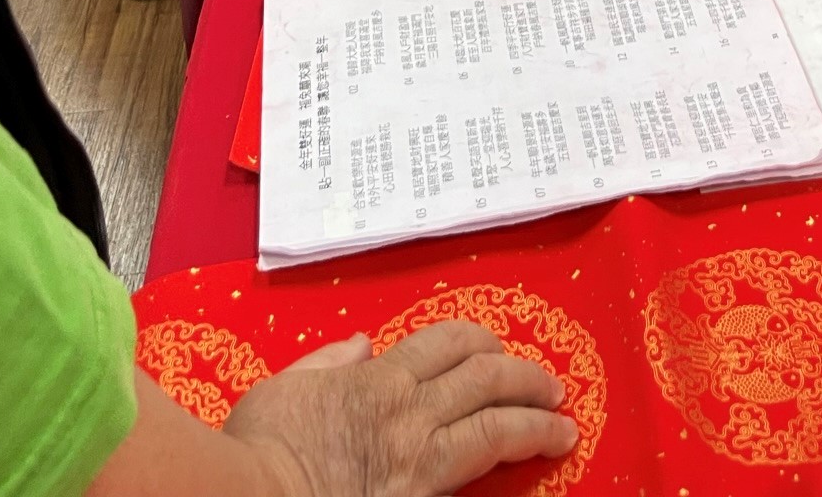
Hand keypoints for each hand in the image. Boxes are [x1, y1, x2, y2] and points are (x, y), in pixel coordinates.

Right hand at [222, 318, 577, 495]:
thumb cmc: (260, 450)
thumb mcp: (284, 387)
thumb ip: (327, 362)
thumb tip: (361, 344)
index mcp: (378, 379)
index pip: (446, 344)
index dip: (480, 342)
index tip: (499, 349)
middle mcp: (409, 412)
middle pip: (486, 378)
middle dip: (525, 378)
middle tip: (550, 386)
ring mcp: (419, 460)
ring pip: (496, 427)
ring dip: (536, 423)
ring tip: (561, 426)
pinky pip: (476, 479)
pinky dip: (506, 470)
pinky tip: (530, 470)